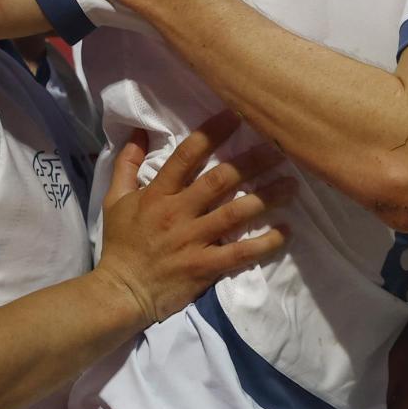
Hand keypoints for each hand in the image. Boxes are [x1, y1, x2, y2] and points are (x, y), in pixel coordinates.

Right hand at [93, 111, 294, 323]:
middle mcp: (178, 213)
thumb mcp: (115, 199)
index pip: (186, 156)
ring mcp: (193, 240)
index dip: (212, 133)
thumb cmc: (121, 244)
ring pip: (236, 213)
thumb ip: (126, 164)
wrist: (121, 293)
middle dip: (252, 162)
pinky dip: (266, 242)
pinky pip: (240, 252)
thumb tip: (138, 130)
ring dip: (267, 197)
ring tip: (292, 185)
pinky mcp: (205, 267)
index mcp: (157, 194)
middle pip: (220, 180)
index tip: (237, 115)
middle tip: (279, 149)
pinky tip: (286, 231)